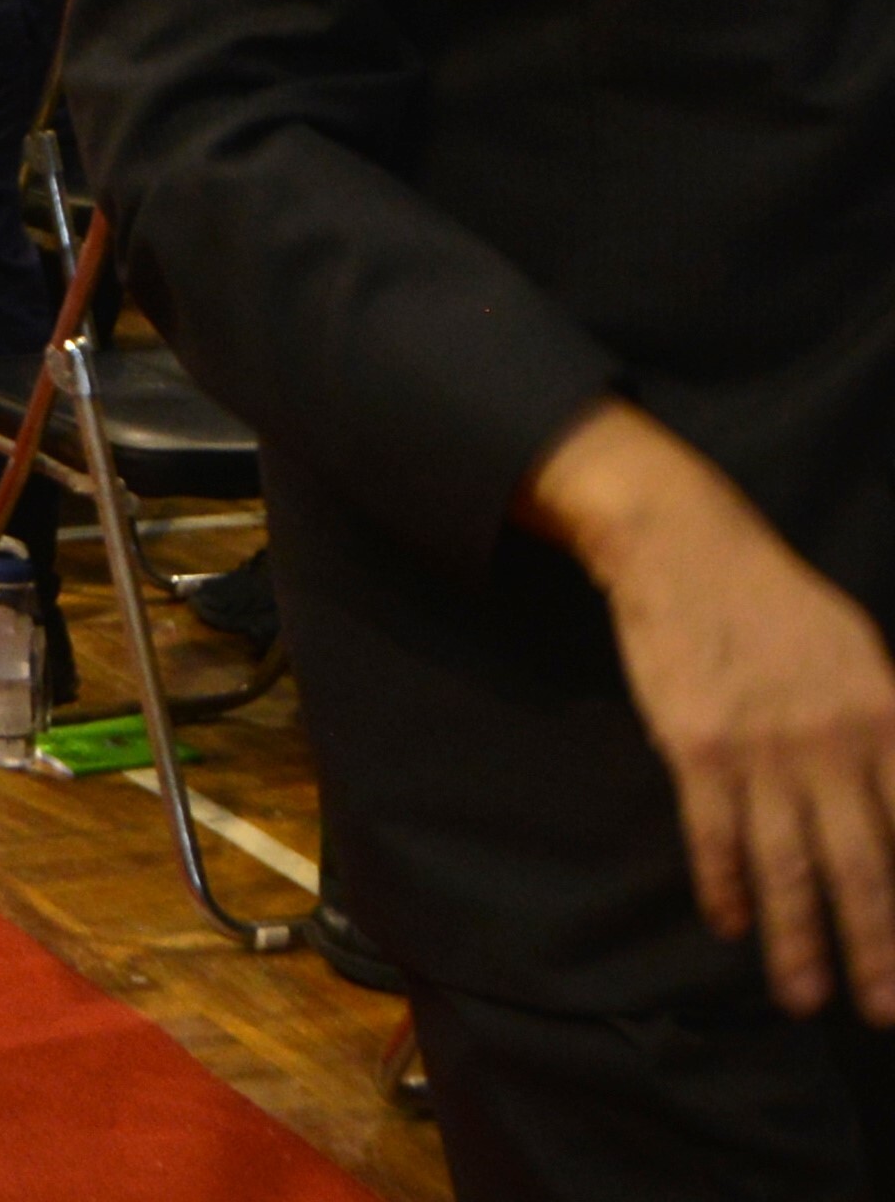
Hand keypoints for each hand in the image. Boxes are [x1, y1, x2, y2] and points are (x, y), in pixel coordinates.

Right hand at [528, 403, 894, 1023]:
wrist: (687, 551)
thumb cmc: (784, 606)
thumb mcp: (866, 656)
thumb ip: (891, 729)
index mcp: (885, 718)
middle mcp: (831, 743)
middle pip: (863, 866)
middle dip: (876, 946)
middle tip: (882, 1010)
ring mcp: (760, 749)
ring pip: (787, 864)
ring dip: (797, 938)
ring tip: (805, 997)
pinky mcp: (695, 748)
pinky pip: (715, 833)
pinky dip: (724, 884)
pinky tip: (730, 924)